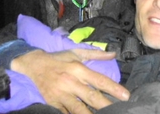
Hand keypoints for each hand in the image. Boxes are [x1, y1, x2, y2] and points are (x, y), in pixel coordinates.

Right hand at [11, 49, 129, 113]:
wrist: (34, 65)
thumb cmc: (59, 59)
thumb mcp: (77, 52)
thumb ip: (96, 54)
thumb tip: (113, 54)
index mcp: (78, 69)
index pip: (99, 80)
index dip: (114, 88)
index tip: (126, 95)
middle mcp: (71, 82)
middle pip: (91, 96)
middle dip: (106, 105)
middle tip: (120, 110)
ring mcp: (61, 95)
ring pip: (78, 109)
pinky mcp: (53, 103)